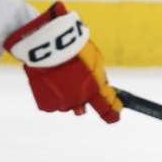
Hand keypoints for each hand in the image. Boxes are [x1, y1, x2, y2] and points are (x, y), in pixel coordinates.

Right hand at [5, 2, 121, 123]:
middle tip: (72, 84)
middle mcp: (80, 99)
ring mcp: (62, 103)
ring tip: (58, 78)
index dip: (113, 113)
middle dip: (80, 100)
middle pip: (82, 108)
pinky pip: (51, 105)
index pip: (107, 107)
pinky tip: (48, 82)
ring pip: (66, 106)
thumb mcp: (94, 59)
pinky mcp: (46, 102)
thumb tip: (99, 86)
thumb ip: (98, 76)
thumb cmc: (73, 47)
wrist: (47, 45)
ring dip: (64, 96)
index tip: (116, 117)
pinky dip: (50, 96)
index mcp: (95, 88)